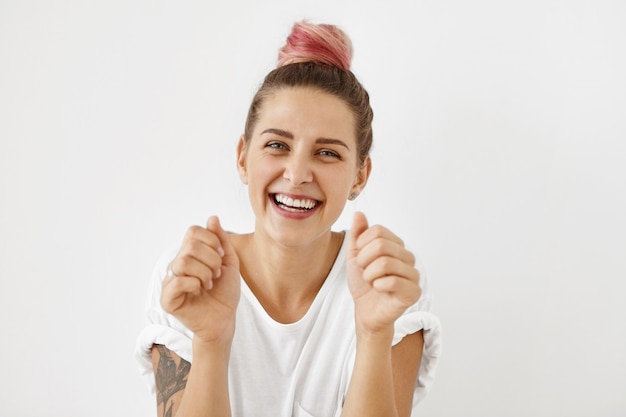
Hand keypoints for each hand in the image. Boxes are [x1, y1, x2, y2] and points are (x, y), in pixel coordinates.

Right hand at [161, 216, 239, 342]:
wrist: (224, 320)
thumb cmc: (225, 292)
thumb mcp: (229, 262)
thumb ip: (221, 240)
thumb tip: (212, 218)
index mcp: (190, 254)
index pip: (193, 231)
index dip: (211, 240)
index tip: (221, 256)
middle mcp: (177, 264)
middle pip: (189, 246)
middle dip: (211, 259)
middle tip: (216, 274)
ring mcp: (170, 281)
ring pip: (183, 262)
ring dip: (204, 273)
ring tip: (210, 284)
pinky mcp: (167, 298)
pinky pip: (177, 281)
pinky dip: (194, 284)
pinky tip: (200, 291)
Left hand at [347, 212, 421, 334]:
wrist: (365, 310)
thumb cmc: (362, 283)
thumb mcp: (355, 255)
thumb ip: (358, 234)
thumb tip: (359, 213)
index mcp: (396, 245)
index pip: (378, 230)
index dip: (362, 245)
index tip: (360, 259)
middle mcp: (408, 257)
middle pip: (381, 245)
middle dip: (364, 261)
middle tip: (365, 273)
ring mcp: (413, 274)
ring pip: (385, 263)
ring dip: (369, 275)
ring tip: (372, 282)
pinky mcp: (414, 292)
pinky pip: (393, 282)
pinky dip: (379, 286)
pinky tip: (379, 290)